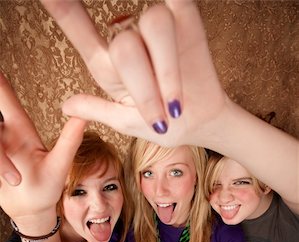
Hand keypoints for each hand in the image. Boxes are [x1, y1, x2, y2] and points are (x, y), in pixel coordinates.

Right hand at [0, 72, 86, 229]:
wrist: (32, 212)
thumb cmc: (47, 187)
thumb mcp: (59, 165)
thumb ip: (69, 141)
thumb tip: (85, 115)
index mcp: (20, 130)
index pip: (7, 101)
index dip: (0, 85)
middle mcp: (2, 136)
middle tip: (0, 129)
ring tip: (15, 182)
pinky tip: (5, 179)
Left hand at [40, 0, 226, 146]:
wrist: (200, 124)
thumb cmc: (162, 124)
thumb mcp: (126, 123)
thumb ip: (98, 110)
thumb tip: (65, 106)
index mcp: (109, 65)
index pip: (80, 30)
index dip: (64, 11)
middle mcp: (130, 41)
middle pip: (125, 45)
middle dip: (143, 88)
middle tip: (159, 119)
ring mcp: (158, 31)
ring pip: (155, 22)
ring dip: (167, 72)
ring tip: (176, 105)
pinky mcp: (187, 22)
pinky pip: (180, 3)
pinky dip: (177, 6)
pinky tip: (179, 16)